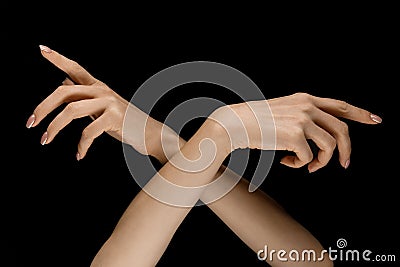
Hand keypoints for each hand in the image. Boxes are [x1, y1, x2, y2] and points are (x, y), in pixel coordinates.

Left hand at [26, 45, 165, 159]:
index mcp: (98, 86)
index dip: (58, 59)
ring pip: (71, 110)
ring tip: (45, 140)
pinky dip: (81, 145)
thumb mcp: (102, 107)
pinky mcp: (114, 117)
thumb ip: (84, 97)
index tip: (41, 49)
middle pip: (64, 92)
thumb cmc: (124, 122)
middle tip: (30, 124)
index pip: (75, 68)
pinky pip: (89, 131)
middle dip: (43, 107)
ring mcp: (108, 102)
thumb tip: (63, 85)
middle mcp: (102, 90)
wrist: (150, 133)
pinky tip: (79, 155)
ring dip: (54, 127)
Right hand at [211, 93, 381, 171]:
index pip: (340, 105)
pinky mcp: (295, 136)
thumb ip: (304, 117)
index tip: (376, 120)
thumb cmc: (255, 121)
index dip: (360, 113)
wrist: (235, 123)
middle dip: (346, 150)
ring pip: (330, 146)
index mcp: (305, 99)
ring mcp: (302, 120)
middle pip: (342, 129)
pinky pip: (308, 157)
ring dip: (322, 161)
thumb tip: (321, 139)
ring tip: (308, 166)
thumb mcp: (283, 111)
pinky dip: (300, 165)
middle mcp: (307, 106)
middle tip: (344, 165)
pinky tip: (286, 163)